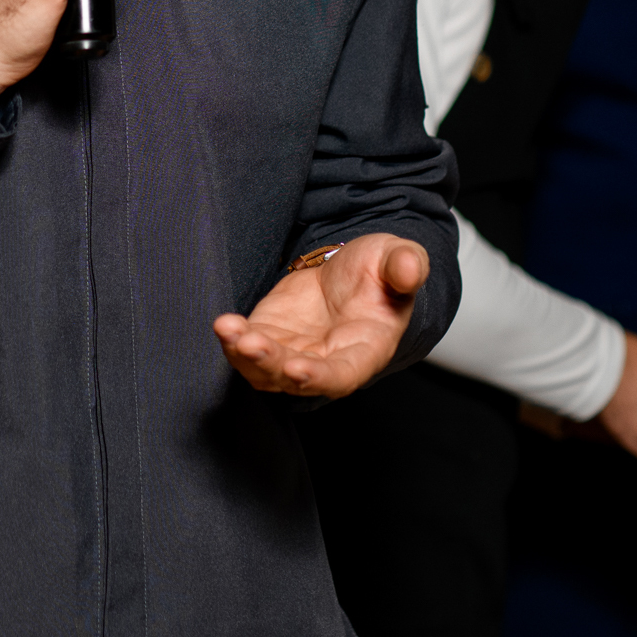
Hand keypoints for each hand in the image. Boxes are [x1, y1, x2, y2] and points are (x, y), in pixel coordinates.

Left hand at [213, 234, 429, 398]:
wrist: (348, 272)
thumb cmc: (379, 272)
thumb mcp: (397, 257)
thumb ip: (407, 265)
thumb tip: (412, 269)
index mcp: (365, 350)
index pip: (342, 375)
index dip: (319, 377)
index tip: (297, 369)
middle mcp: (326, 361)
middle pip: (294, 378)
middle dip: (271, 364)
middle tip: (250, 345)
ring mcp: (294, 352)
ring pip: (264, 370)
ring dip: (243, 356)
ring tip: (229, 330)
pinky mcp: (269, 337)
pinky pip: (245, 348)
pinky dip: (232, 340)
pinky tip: (224, 324)